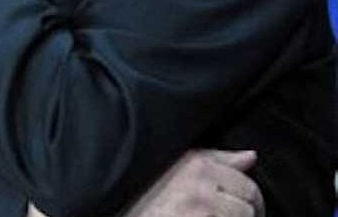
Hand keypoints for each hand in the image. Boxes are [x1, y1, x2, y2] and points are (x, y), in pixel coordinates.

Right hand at [26, 150, 262, 216]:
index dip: (245, 198)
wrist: (116, 212)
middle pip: (251, 203)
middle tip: (224, 216)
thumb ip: (213, 159)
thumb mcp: (171, 170)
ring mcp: (201, 211)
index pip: (247, 182)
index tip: (238, 207)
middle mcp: (200, 185)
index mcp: (194, 165)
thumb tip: (249, 156)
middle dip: (244, 214)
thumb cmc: (138, 199)